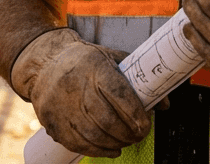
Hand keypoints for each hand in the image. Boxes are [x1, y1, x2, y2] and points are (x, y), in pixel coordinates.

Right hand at [11, 28, 150, 157]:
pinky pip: (77, 143)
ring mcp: (61, 106)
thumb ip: (137, 79)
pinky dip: (98, 151)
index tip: (146, 124)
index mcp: (94, 67)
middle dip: (128, 133)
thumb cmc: (84, 62)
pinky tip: (110, 150)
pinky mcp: (52, 121)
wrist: (44, 62)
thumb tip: (164, 104)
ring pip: (93, 134)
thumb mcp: (111, 59)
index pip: (118, 94)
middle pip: (106, 119)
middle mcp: (75, 86)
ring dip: (115, 143)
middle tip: (139, 135)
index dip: (135, 114)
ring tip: (126, 142)